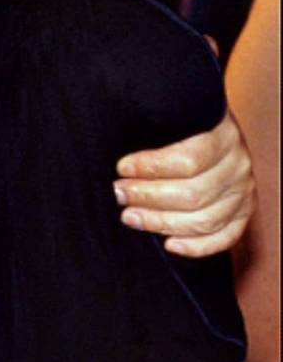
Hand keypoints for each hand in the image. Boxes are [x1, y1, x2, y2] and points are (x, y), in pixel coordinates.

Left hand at [114, 110, 254, 256]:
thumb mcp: (167, 116)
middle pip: (193, 193)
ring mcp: (243, 190)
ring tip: (131, 217)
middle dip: (149, 197)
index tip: (121, 169)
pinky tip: (169, 245)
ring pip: (206, 219)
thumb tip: (119, 158)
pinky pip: (225, 237)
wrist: (207, 126)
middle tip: (119, 195)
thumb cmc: (177, 123)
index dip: (150, 168)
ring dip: (162, 222)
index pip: (188, 159)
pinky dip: (197, 246)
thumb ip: (150, 128)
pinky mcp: (243, 211)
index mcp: (221, 133)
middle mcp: (237, 164)